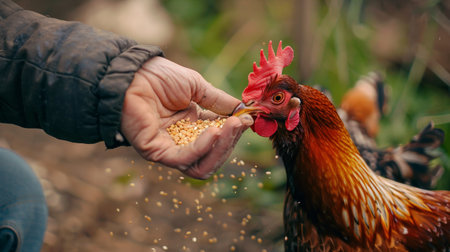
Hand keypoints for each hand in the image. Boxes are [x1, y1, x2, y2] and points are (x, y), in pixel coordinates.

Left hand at [121, 57, 252, 178]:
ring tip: (229, 127)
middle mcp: (182, 141)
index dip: (234, 131)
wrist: (132, 72)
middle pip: (213, 157)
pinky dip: (202, 148)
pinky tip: (213, 132)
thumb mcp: (197, 87)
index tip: (248, 118)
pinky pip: (184, 158)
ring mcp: (169, 149)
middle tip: (240, 123)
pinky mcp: (156, 152)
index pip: (219, 139)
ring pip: (202, 165)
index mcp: (192, 127)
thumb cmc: (159, 77)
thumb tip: (243, 111)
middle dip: (230, 142)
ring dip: (221, 148)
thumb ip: (218, 102)